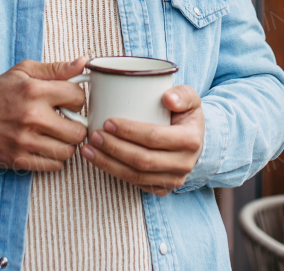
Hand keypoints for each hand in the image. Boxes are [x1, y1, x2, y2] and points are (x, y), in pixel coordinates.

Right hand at [0, 57, 88, 171]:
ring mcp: (25, 141)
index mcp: (34, 91)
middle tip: (67, 122)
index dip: (76, 99)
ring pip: (68, 151)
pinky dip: (55, 158)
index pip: (78, 97)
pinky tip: (47, 147)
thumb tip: (83, 62)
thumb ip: (56, 68)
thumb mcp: (24, 72)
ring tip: (57, 135)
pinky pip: (53, 165)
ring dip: (66, 144)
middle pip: (78, 130)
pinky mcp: (18, 159)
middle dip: (76, 125)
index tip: (68, 101)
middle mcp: (31, 117)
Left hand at [80, 85, 202, 195]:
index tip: (108, 122)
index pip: (155, 137)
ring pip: (136, 175)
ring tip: (89, 149)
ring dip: (108, 163)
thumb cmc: (185, 114)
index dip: (129, 131)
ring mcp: (173, 179)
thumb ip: (182, 94)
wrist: (194, 139)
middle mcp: (184, 163)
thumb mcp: (190, 98)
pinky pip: (135, 183)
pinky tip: (99, 160)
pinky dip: (114, 172)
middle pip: (142, 160)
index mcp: (191, 140)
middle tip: (94, 135)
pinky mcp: (162, 188)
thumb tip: (167, 98)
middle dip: (114, 148)